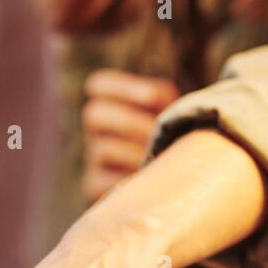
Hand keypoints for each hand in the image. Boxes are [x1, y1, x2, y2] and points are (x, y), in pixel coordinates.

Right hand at [81, 69, 178, 202]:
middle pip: (94, 114)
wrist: (170, 179)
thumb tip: (173, 114)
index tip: (152, 97)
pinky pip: (102, 179)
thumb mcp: (169, 113)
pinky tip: (147, 178)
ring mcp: (93, 156)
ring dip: (133, 153)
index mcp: (108, 101)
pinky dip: (126, 179)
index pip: (98, 84)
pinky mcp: (94, 183)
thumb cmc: (172, 136)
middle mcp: (96, 127)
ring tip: (159, 159)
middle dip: (130, 123)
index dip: (122, 88)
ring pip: (102, 148)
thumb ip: (166, 104)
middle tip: (156, 136)